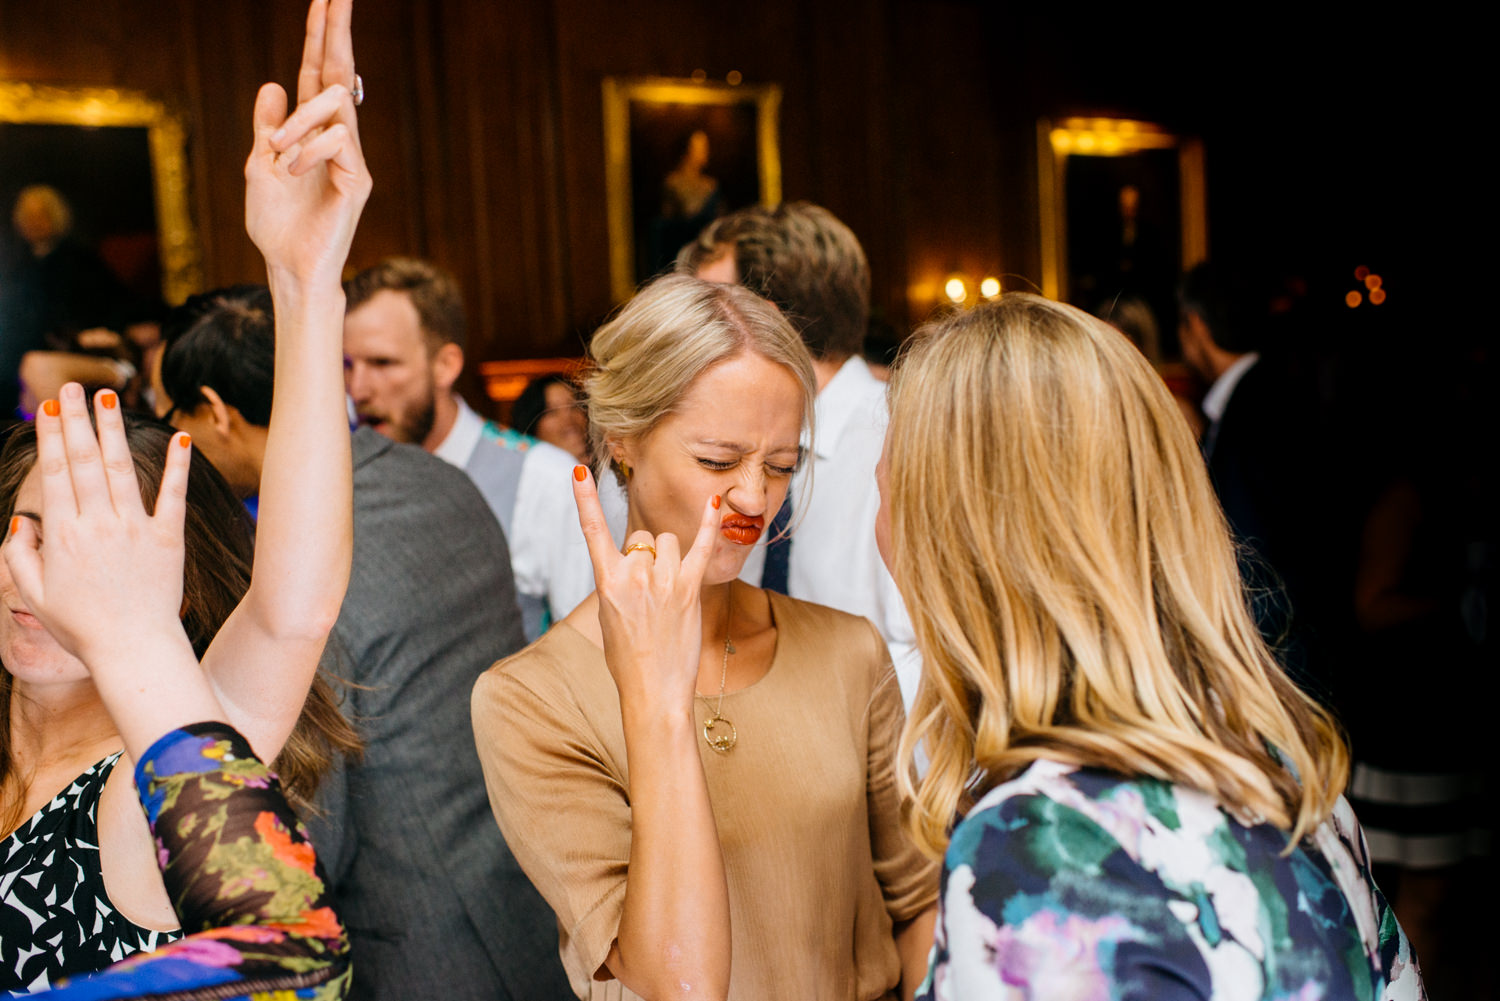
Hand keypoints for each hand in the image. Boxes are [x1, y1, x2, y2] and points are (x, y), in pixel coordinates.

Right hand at [2, 384, 190, 668]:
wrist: (133, 649)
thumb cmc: (81, 627)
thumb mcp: (35, 595)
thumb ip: (19, 555)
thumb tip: (20, 521)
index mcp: (62, 536)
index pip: (56, 474)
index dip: (53, 438)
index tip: (50, 409)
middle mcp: (98, 525)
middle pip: (86, 462)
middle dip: (78, 421)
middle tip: (74, 388)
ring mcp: (135, 529)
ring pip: (122, 470)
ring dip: (115, 431)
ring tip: (109, 398)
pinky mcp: (168, 539)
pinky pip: (172, 496)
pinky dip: (176, 467)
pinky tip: (180, 438)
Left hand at [245, 0, 370, 282]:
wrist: (289, 268)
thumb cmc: (275, 225)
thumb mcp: (257, 167)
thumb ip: (266, 127)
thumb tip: (272, 84)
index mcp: (309, 133)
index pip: (315, 75)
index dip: (318, 37)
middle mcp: (335, 139)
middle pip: (336, 74)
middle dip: (334, 32)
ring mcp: (350, 158)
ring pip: (330, 106)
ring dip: (296, 123)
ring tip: (276, 153)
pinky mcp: (357, 179)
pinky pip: (335, 140)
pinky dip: (306, 151)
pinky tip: (291, 172)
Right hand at [571, 466, 719, 710]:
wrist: (653, 692)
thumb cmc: (628, 660)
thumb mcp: (609, 618)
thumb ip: (618, 584)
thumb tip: (633, 564)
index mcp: (608, 582)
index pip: (592, 531)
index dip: (585, 499)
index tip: (579, 470)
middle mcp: (635, 576)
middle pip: (642, 538)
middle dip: (645, 555)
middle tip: (647, 592)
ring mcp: (665, 581)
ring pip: (668, 542)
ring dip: (669, 558)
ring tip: (667, 592)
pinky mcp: (690, 589)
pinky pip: (701, 548)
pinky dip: (709, 524)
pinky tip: (715, 503)